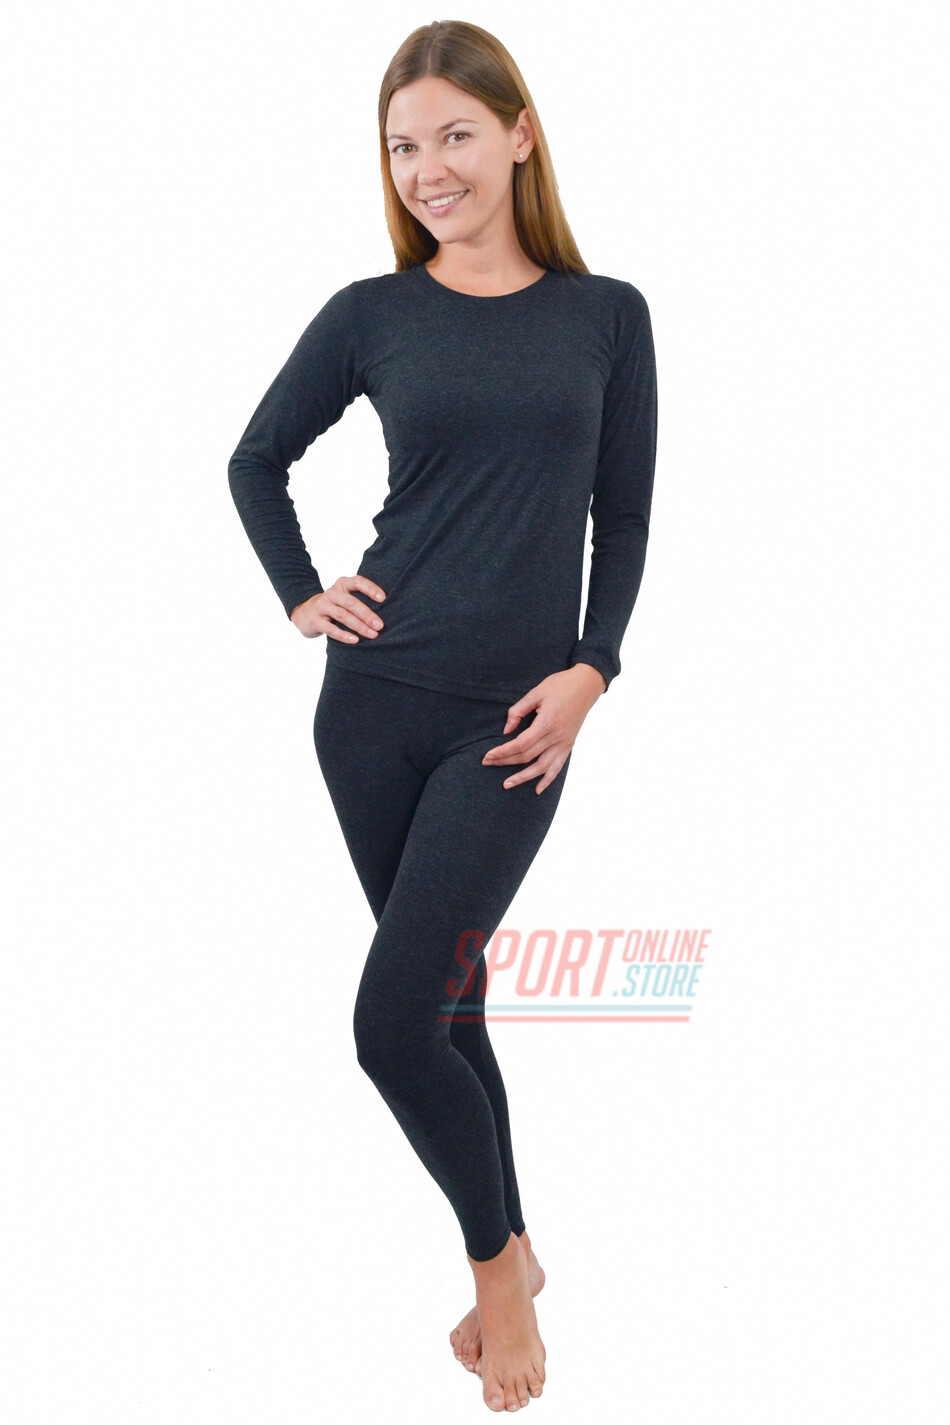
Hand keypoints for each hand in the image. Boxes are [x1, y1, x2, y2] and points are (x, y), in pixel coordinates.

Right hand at [290, 576, 386, 639]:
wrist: (304, 613)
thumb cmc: (334, 606)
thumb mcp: (344, 598)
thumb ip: (359, 599)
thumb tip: (388, 611)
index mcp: (342, 584)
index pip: (357, 582)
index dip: (370, 588)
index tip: (383, 598)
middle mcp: (331, 593)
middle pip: (351, 603)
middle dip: (367, 614)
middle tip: (380, 625)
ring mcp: (322, 606)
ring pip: (343, 615)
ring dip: (359, 626)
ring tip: (373, 635)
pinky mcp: (315, 620)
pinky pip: (330, 628)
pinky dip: (343, 635)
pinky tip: (355, 640)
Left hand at [481, 662, 606, 793]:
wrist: (586, 685)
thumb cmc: (560, 685)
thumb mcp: (536, 692)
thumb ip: (518, 711)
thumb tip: (506, 730)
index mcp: (547, 723)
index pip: (520, 744)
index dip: (502, 752)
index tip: (488, 755)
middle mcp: (556, 737)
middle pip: (527, 756)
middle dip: (505, 762)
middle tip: (488, 764)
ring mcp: (564, 743)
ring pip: (542, 767)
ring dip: (523, 777)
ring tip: (507, 784)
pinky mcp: (569, 745)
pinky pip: (557, 767)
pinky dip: (547, 780)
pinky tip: (537, 789)